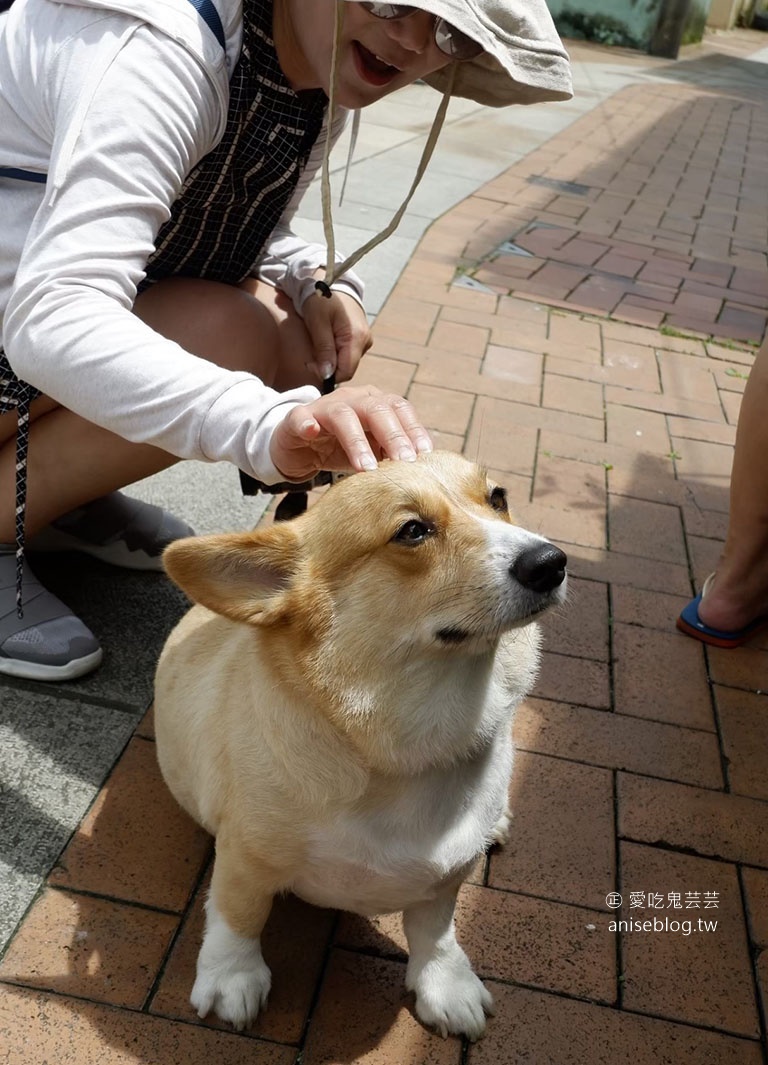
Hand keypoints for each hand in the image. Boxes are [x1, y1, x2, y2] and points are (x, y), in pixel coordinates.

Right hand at [269, 385, 432, 480]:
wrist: (299, 448)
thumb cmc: (341, 449)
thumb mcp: (372, 453)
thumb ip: (393, 456)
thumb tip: (424, 474)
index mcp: (376, 403)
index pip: (401, 409)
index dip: (414, 430)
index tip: (426, 455)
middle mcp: (354, 399)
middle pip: (377, 410)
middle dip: (393, 437)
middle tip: (403, 463)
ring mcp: (325, 407)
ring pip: (344, 416)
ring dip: (357, 442)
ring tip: (366, 468)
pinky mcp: (298, 418)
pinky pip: (302, 418)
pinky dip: (307, 424)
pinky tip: (312, 433)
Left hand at [301, 286, 372, 382]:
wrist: (329, 280)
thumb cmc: (321, 297)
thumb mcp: (317, 322)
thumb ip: (323, 349)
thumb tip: (327, 375)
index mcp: (357, 337)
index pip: (346, 372)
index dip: (327, 375)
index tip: (310, 366)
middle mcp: (365, 341)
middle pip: (346, 369)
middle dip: (328, 369)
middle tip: (310, 359)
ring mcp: (364, 340)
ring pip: (346, 363)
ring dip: (330, 361)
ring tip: (316, 347)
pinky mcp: (359, 339)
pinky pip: (347, 354)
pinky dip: (334, 355)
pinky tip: (324, 345)